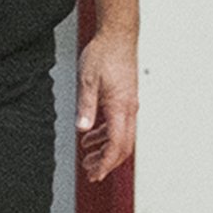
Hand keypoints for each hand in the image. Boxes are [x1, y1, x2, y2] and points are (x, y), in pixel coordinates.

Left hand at [76, 28, 137, 180]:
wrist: (119, 38)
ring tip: (88, 157)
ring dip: (106, 150)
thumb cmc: (106, 56)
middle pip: (123, 146)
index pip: (117, 144)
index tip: (96, 174)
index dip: (106, 163)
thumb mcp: (88, 81)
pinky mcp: (126, 101)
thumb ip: (86, 107)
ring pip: (122, 137)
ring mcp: (129, 106)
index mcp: (121, 107)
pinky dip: (106, 136)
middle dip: (107, 163)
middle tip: (91, 172)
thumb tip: (83, 130)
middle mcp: (129, 110)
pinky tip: (92, 136)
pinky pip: (119, 125)